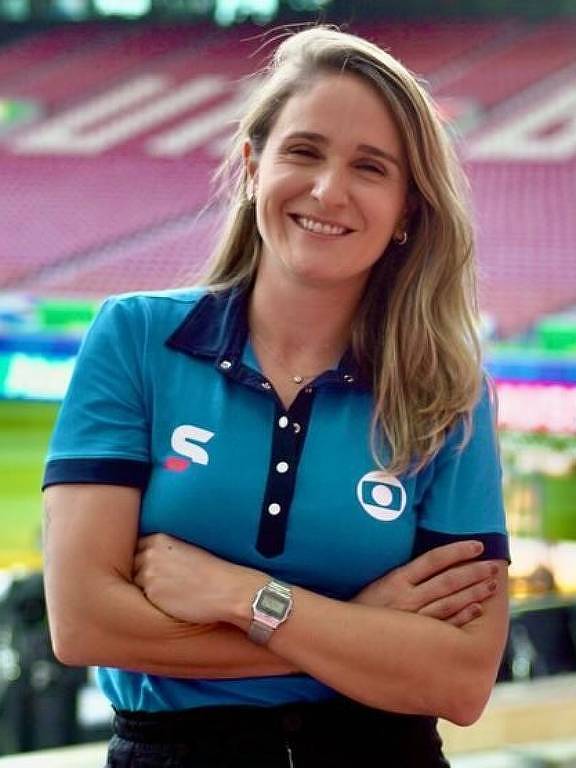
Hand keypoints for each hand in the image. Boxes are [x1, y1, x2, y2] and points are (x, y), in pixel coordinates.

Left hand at [133, 534, 264, 624]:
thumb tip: (144, 564)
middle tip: (164, 584)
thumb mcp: (185, 552)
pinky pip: (141, 601)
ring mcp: (148, 573)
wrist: (227, 589)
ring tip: (170, 594)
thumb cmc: (211, 573)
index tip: (155, 569)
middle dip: (141, 574)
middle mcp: (149, 553)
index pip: (136, 548)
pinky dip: (152, 603)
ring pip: (135, 584)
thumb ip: (162, 554)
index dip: (143, 560)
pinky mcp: (151, 593)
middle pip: (132, 565)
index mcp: (160, 539)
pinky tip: (171, 603)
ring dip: (145, 589)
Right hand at [352, 541, 499, 626]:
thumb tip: (433, 561)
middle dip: (474, 571)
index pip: (433, 559)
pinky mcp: (415, 638)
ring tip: (492, 584)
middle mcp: (406, 598)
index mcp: (396, 580)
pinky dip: (462, 616)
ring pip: (450, 602)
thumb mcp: (377, 584)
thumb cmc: (361, 608)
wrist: (341, 637)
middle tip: (495, 565)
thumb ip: (403, 575)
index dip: (458, 550)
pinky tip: (477, 609)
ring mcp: (412, 619)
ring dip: (474, 592)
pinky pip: (444, 626)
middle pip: (448, 580)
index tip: (478, 545)